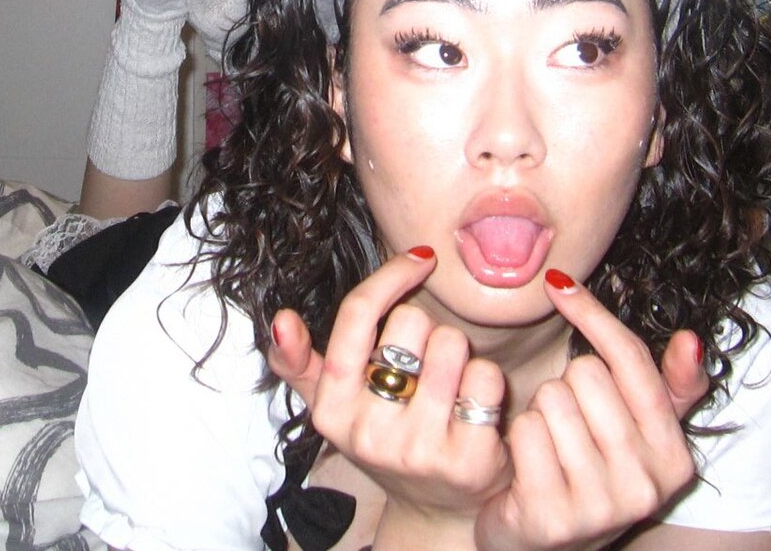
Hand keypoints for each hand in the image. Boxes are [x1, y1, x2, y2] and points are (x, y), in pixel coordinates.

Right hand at [266, 249, 510, 535]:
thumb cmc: (386, 437)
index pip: (357, 315)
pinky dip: (488, 381)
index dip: (391, 276)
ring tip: (451, 384)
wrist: (437, 509)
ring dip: (459, 355)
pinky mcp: (466, 461)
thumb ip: (299, 361)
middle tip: (426, 365)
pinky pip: (485, 378)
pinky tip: (477, 404)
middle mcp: (368, 432)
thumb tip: (281, 319)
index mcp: (331, 409)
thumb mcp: (334, 405)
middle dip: (427, 331)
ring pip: (451, 344)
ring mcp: (417, 449)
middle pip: (412, 322)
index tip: (420, 259)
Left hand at [475, 273, 706, 550]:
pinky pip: (524, 431)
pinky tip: (527, 464)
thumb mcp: (637, 431)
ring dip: (540, 413)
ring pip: (552, 399)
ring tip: (550, 445)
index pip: (631, 361)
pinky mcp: (552, 517)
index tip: (557, 284)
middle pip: (586, 375)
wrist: (543, 544)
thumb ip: (668, 386)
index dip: (591, 314)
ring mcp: (601, 506)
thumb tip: (691, 339)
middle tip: (568, 421)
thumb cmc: (591, 470)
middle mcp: (646, 485)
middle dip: (566, 386)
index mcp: (673, 457)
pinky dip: (517, 437)